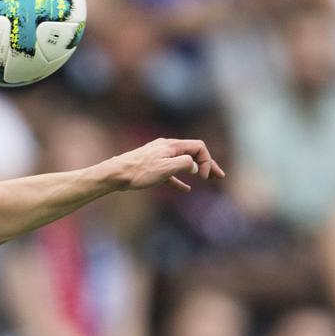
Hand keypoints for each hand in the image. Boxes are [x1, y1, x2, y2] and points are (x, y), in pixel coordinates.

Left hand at [109, 138, 225, 192]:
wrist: (115, 174)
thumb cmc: (139, 171)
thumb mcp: (165, 168)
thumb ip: (184, 164)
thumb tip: (194, 167)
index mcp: (171, 146)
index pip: (198, 147)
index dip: (206, 161)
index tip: (203, 178)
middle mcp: (167, 148)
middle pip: (193, 153)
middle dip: (207, 164)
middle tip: (219, 176)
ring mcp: (159, 156)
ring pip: (183, 162)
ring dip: (196, 171)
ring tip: (207, 180)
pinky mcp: (152, 167)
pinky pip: (171, 172)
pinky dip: (181, 178)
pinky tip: (186, 189)